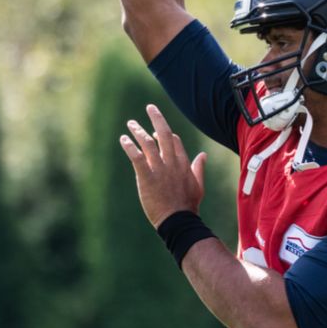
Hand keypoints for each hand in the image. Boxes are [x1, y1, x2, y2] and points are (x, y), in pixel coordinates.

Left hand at [119, 104, 206, 227]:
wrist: (179, 220)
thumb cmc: (188, 205)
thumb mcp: (198, 185)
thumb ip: (199, 168)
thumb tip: (203, 154)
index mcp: (183, 163)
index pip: (175, 141)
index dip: (166, 134)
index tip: (157, 132)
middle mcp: (171, 162)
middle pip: (164, 134)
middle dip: (157, 118)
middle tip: (149, 107)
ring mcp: (159, 169)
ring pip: (148, 143)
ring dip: (138, 131)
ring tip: (130, 123)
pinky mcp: (147, 177)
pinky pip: (137, 157)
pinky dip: (130, 147)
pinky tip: (124, 140)